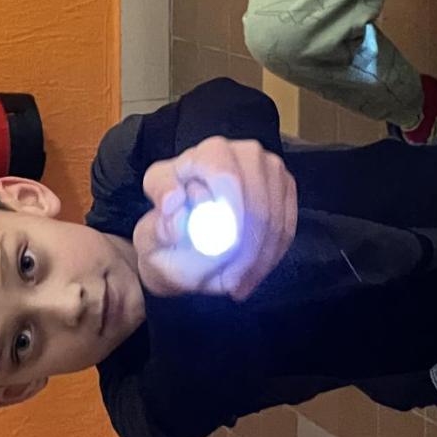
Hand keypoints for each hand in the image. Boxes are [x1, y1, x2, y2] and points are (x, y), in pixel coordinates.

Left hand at [131, 136, 298, 300]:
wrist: (189, 230)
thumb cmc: (169, 227)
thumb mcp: (151, 229)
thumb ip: (159, 224)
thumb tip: (174, 207)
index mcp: (209, 152)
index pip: (227, 177)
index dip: (229, 215)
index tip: (219, 252)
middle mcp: (245, 151)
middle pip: (258, 204)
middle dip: (245, 250)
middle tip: (229, 283)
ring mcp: (271, 169)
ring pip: (274, 221)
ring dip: (257, 260)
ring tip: (236, 285)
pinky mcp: (286, 188)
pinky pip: (286, 228)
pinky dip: (270, 258)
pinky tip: (251, 276)